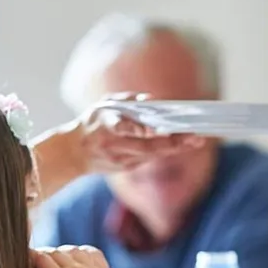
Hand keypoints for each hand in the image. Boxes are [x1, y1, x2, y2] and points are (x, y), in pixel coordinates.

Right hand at [31, 246, 119, 267]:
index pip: (40, 257)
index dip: (32, 258)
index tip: (30, 262)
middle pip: (55, 252)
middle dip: (46, 258)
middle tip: (44, 266)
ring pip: (73, 249)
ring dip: (64, 254)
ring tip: (62, 264)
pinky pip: (92, 252)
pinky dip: (83, 252)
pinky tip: (79, 260)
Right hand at [77, 92, 208, 172]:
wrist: (73, 153)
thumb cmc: (92, 123)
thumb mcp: (104, 105)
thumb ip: (127, 100)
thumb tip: (151, 99)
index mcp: (104, 125)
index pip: (122, 127)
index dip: (137, 129)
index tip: (155, 129)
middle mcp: (113, 144)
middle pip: (146, 146)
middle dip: (171, 142)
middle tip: (194, 136)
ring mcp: (119, 159)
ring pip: (151, 154)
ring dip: (174, 148)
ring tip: (195, 140)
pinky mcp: (124, 168)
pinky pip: (148, 158)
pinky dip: (165, 151)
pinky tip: (183, 144)